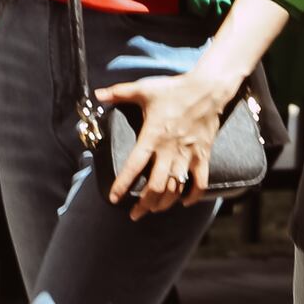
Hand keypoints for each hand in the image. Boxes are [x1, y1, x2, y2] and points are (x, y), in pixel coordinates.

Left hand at [95, 68, 239, 218]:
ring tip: (153, 210)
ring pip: (177, 188)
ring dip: (165, 203)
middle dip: (145, 204)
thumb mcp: (143, 89)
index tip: (115, 199)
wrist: (207, 89)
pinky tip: (184, 202)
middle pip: (157, 186)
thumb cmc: (173, 89)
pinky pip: (201, 182)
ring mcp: (188, 155)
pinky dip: (193, 195)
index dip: (123, 184)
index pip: (135, 166)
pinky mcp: (203, 155)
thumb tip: (97, 94)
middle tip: (134, 214)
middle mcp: (170, 150)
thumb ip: (119, 93)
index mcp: (153, 136)